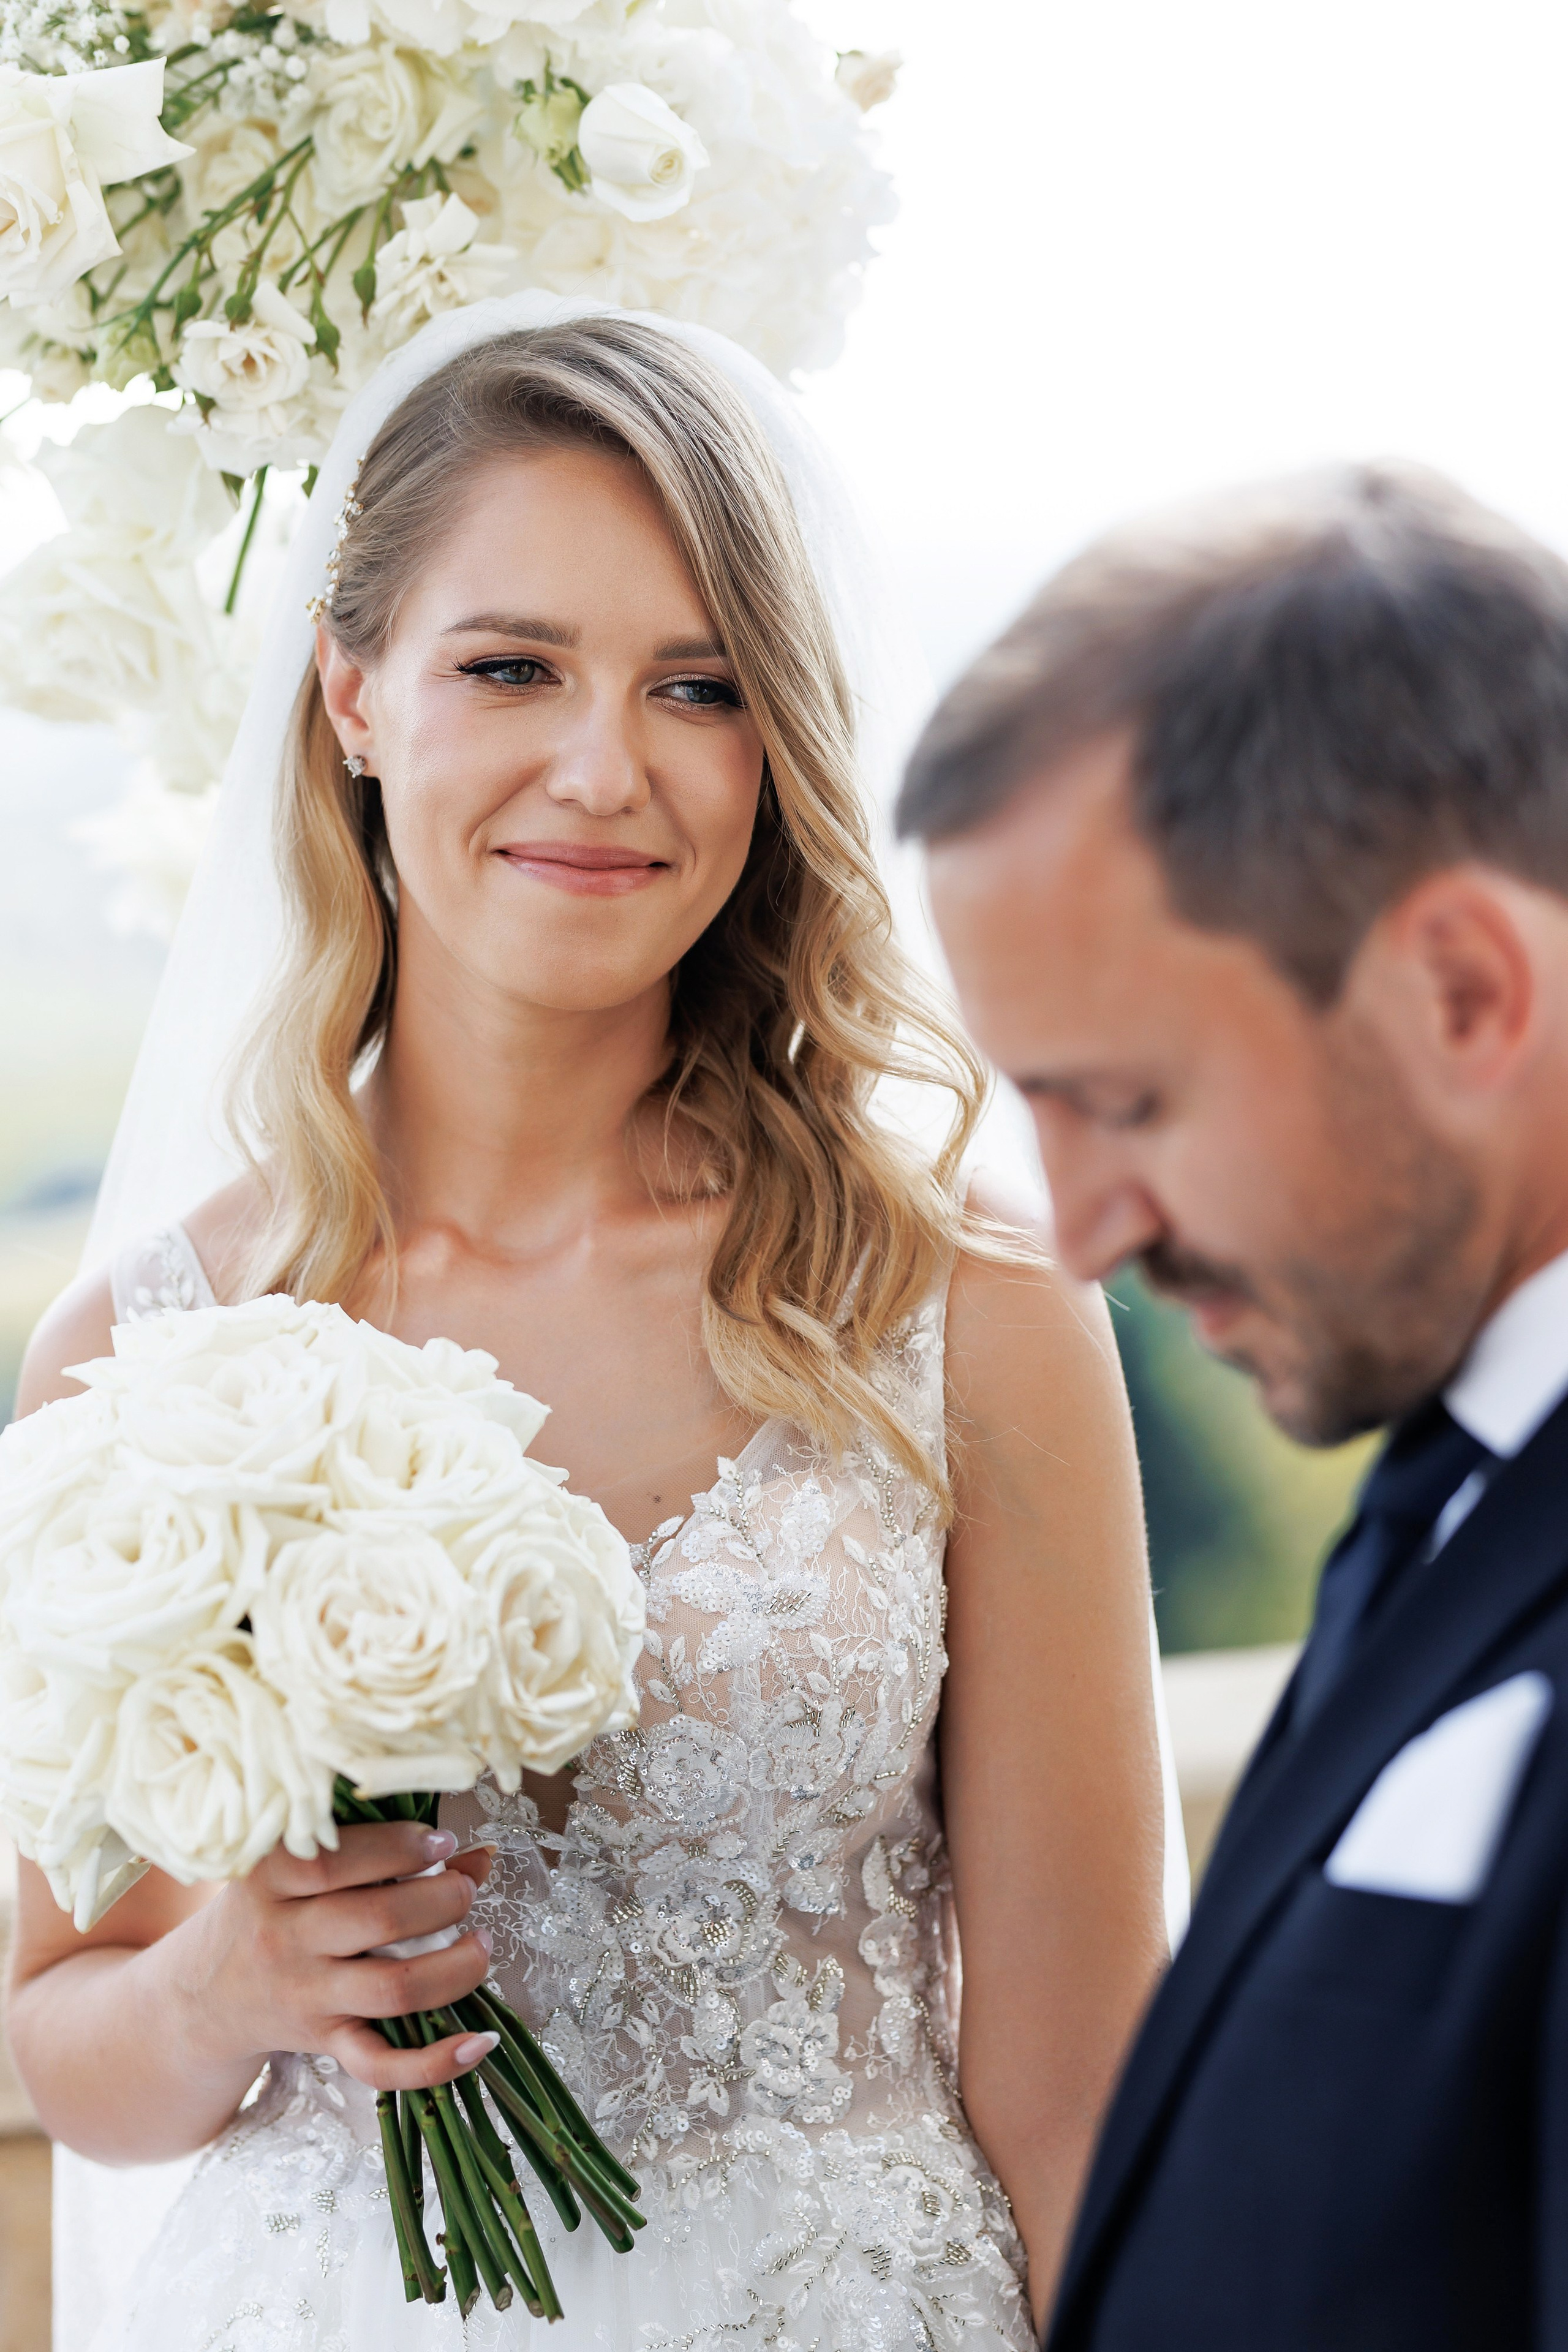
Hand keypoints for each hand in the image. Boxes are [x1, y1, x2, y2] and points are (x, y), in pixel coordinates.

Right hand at [179, 1821, 498, 2092]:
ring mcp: (306, 1997)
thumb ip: (380, 1850)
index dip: (401, 1846)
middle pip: (380, 1920)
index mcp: (272, 1879)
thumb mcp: (299, 1869)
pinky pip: (381, 2065)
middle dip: (443, 1899)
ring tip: (480, 1944)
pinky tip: (480, 2043)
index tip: (441, 1840)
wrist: (203, 1994)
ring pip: (394, 1988)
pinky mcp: (324, 2044)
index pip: (338, 1860)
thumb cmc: (271, 1910)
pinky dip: (436, 2063)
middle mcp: (285, 1939)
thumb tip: (478, 1852)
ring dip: (456, 1967)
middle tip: (464, 1890)